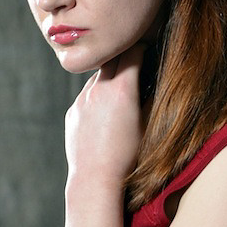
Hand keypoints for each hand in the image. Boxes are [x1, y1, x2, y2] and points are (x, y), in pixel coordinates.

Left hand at [64, 43, 145, 189]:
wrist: (94, 178)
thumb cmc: (128, 156)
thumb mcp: (148, 125)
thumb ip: (150, 99)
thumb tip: (154, 80)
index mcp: (122, 90)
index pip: (131, 53)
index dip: (142, 48)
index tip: (148, 48)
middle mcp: (99, 89)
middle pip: (111, 59)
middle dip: (123, 55)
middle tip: (135, 56)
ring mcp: (82, 100)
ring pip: (98, 78)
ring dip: (109, 78)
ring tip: (120, 93)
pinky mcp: (73, 112)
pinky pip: (86, 97)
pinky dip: (97, 97)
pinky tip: (105, 116)